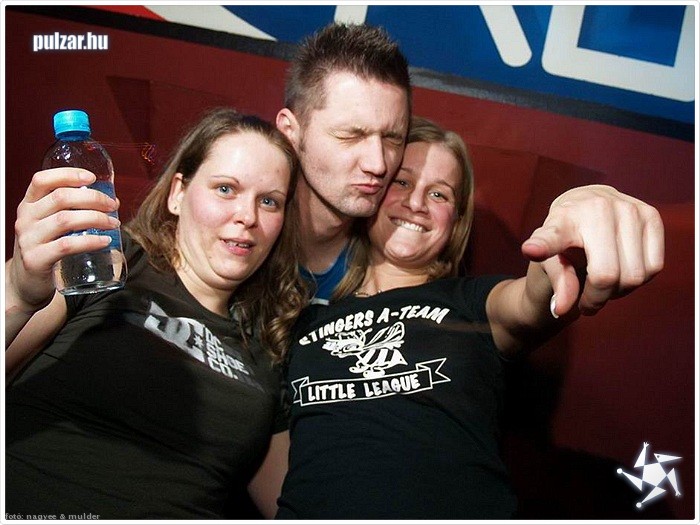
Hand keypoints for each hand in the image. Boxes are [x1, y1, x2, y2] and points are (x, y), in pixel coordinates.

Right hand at [8, 168, 119, 311]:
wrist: (25, 283)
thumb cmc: (46, 249)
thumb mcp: (52, 226)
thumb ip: (75, 212)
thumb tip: (112, 203)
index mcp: (29, 205)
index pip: (42, 180)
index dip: (68, 174)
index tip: (92, 178)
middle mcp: (26, 218)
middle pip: (60, 197)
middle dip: (92, 198)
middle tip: (112, 205)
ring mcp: (29, 239)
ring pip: (65, 220)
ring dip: (96, 218)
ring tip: (113, 223)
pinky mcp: (36, 259)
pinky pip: (66, 245)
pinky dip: (90, 241)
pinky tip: (105, 241)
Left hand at [520, 185, 663, 316]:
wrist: (587, 209)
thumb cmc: (564, 241)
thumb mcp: (550, 260)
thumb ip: (557, 282)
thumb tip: (562, 309)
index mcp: (562, 219)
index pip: (553, 236)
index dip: (543, 246)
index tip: (531, 251)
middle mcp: (597, 207)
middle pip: (606, 276)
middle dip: (596, 299)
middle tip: (587, 300)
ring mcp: (628, 208)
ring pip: (635, 276)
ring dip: (618, 291)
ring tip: (602, 282)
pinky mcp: (651, 215)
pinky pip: (654, 267)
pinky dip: (638, 279)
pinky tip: (622, 271)